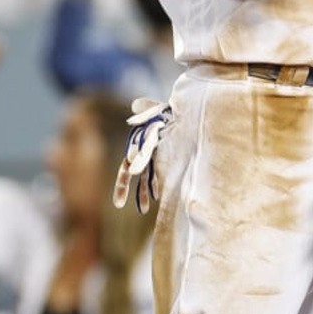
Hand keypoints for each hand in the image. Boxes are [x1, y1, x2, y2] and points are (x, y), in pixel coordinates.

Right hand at [112, 97, 171, 213]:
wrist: (194, 116)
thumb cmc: (178, 112)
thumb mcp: (165, 110)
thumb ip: (151, 109)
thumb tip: (135, 104)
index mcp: (142, 139)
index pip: (130, 158)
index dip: (127, 171)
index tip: (127, 180)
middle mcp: (147, 149)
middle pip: (132, 170)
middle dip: (124, 187)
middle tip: (118, 204)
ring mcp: (157, 157)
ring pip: (145, 177)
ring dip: (141, 192)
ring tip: (141, 209)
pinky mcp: (167, 161)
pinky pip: (158, 176)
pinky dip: (155, 186)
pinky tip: (156, 197)